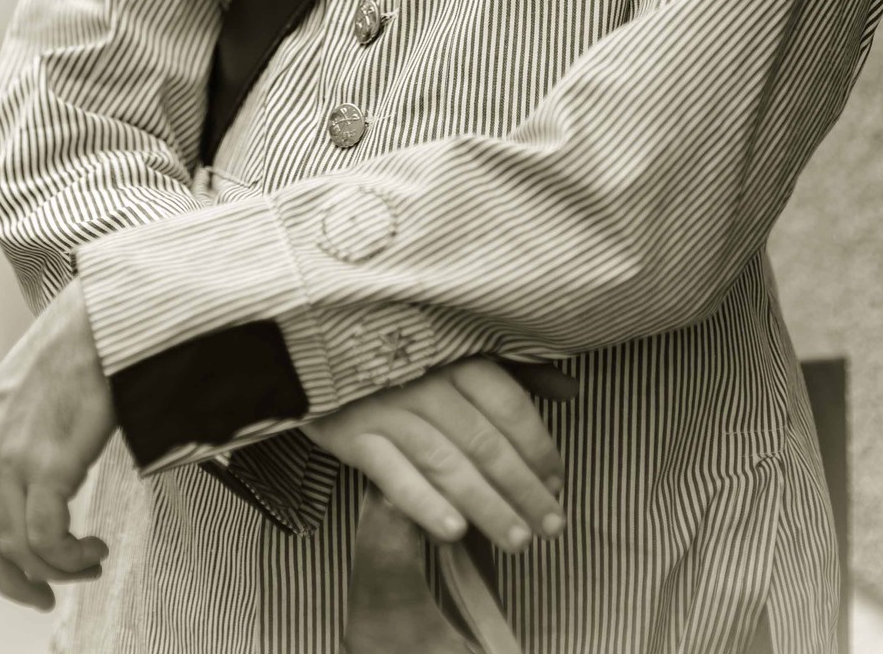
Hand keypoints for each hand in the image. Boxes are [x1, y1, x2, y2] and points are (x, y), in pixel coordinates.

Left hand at [0, 279, 113, 611]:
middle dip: (10, 583)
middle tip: (41, 599)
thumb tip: (30, 491)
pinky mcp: (51, 463)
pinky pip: (49, 539)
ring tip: (86, 566)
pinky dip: (70, 558)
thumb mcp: (23, 393)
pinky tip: (95, 549)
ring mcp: (13, 455)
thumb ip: (13, 436)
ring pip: (17, 548)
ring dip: (53, 573)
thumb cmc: (74, 351)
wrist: (101, 319)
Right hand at [303, 356, 573, 552]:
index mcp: (453, 354)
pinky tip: (453, 532)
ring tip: (517, 540)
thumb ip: (514, 371)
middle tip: (551, 526)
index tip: (558, 482)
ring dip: (486, 505)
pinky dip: (423, 503)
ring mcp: (385, 406)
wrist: (311, 342)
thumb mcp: (457, 348)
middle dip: (522, 488)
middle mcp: (423, 378)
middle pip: (483, 440)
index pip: (507, 404)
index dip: (538, 446)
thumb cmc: (400, 351)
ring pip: (445, 462)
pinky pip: (391, 474)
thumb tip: (570, 391)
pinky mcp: (350, 433)